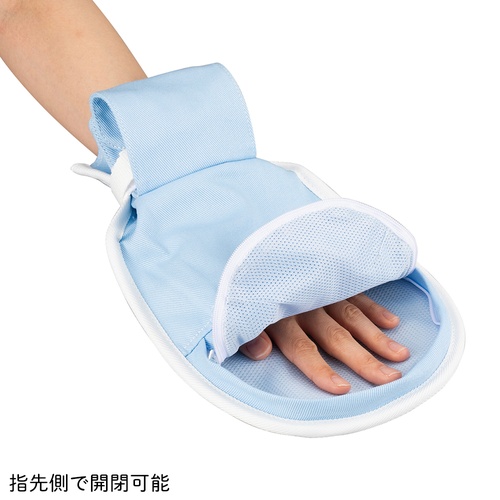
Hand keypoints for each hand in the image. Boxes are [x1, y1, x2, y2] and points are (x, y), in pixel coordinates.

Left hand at [239, 293, 409, 394]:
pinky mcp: (331, 276)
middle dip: (363, 359)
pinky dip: (374, 307)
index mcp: (280, 317)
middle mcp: (305, 305)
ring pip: (352, 316)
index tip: (343, 389)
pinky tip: (391, 322)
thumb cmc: (249, 283)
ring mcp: (321, 289)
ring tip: (400, 355)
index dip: (320, 370)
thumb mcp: (241, 309)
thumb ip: (248, 334)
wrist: (255, 242)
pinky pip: (356, 292)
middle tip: (391, 379)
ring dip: (377, 336)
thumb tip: (260, 354)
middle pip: (336, 337)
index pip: (302, 349)